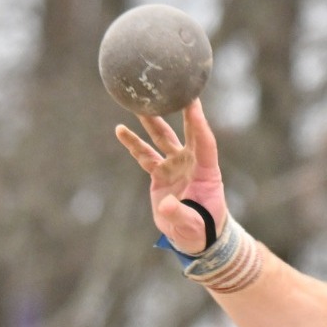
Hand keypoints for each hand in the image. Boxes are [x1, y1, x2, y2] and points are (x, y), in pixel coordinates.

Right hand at [114, 100, 228, 253]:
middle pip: (185, 131)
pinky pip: (145, 155)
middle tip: (171, 88)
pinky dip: (133, 144)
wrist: (194, 238)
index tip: (193, 102)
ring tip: (140, 103)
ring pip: (162, 138)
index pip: (204, 141)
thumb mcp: (192, 226)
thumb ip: (180, 214)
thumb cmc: (201, 230)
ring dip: (151, 121)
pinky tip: (120, 130)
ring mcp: (175, 166)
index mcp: (206, 171)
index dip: (198, 122)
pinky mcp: (160, 173)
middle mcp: (191, 163)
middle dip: (179, 110)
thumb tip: (166, 205)